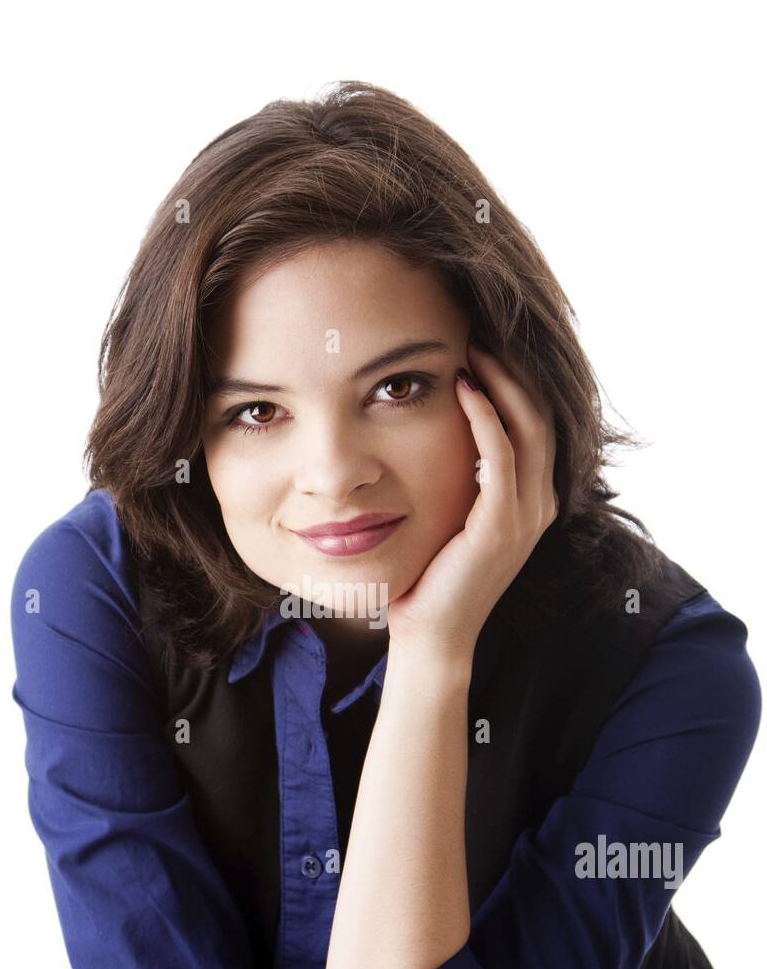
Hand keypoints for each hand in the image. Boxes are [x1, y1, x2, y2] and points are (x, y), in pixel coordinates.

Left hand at [386, 343, 557, 662]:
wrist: (431, 636)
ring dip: (501, 382)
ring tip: (472, 347)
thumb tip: (428, 432)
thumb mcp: (450, 517)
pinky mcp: (501, 527)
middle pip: (540, 415)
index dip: (515, 381)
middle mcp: (539, 504)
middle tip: (479, 331)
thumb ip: (457, 478)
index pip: (535, 423)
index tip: (481, 345)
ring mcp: (525, 516)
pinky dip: (486, 418)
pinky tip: (464, 389)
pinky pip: (501, 458)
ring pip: (528, 428)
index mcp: (531, 500)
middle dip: (512, 370)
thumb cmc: (430, 576)